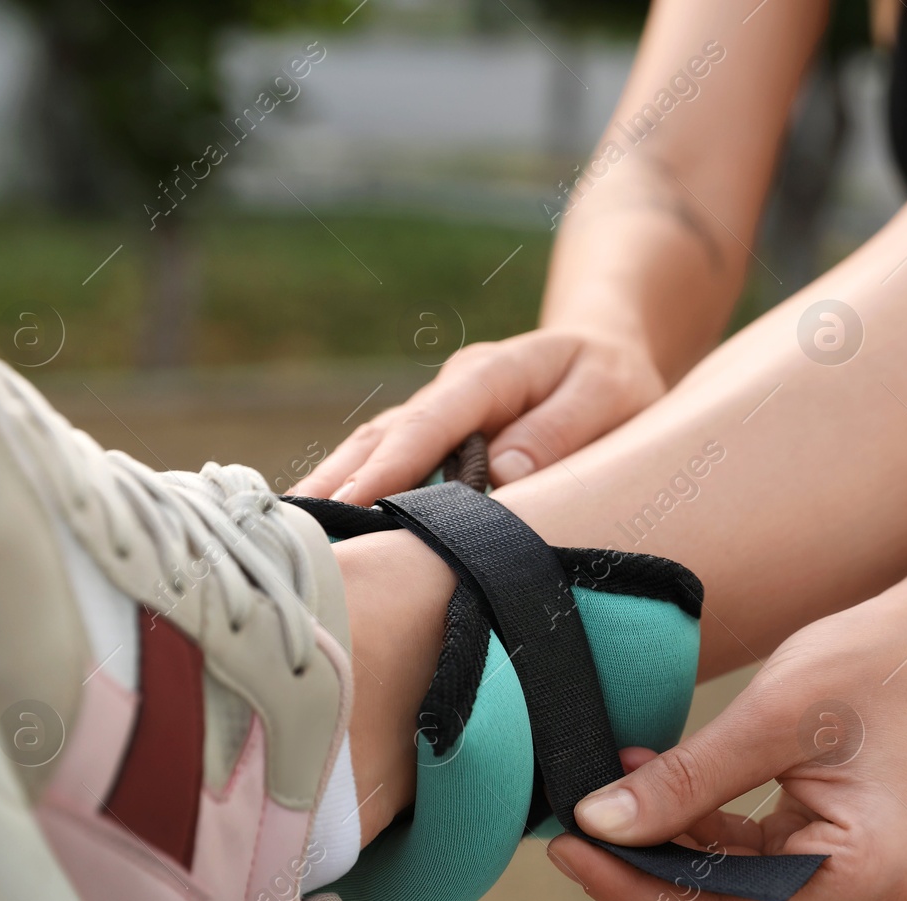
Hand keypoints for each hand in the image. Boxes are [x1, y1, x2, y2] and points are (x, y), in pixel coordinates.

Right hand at [295, 328, 665, 504]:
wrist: (607, 353)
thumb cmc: (613, 380)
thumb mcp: (610, 395)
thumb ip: (561, 431)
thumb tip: (503, 477)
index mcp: (492, 373)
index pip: (432, 420)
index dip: (392, 463)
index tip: (354, 500)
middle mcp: (453, 391)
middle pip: (384, 436)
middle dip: (339, 482)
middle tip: (296, 535)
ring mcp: (439, 415)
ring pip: (374, 451)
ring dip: (334, 491)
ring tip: (293, 541)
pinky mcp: (437, 443)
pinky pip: (388, 467)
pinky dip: (354, 495)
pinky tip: (325, 533)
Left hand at [547, 586, 906, 900]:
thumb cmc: (879, 663)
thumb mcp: (770, 718)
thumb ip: (684, 782)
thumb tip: (599, 823)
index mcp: (867, 881)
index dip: (632, 885)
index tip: (565, 847)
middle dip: (645, 863)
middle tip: (569, 822)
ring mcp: (862, 890)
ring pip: (733, 887)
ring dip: (669, 840)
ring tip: (609, 785)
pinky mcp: (846, 865)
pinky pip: (756, 863)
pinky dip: (704, 828)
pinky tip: (653, 781)